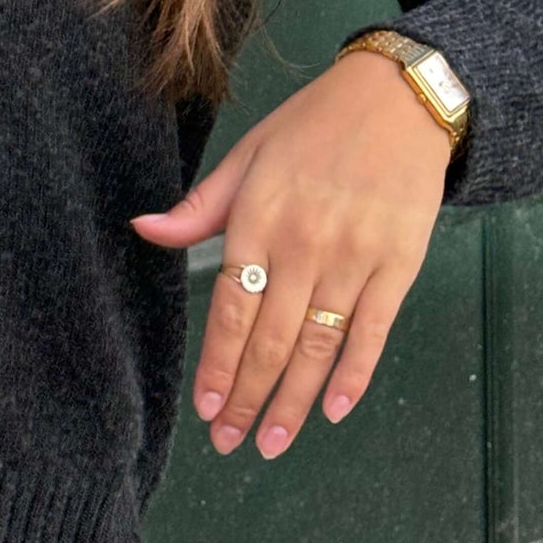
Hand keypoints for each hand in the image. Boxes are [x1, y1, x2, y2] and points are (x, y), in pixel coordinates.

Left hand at [127, 49, 452, 457]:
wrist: (397, 99)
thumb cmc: (312, 126)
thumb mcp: (246, 155)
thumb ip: (200, 206)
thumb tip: (143, 229)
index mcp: (258, 219)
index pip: (230, 309)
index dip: (217, 365)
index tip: (205, 409)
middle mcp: (304, 246)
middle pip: (270, 340)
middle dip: (247, 399)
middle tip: (231, 442)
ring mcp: (354, 258)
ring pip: (318, 346)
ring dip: (293, 402)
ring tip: (272, 442)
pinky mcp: (398, 265)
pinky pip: (372, 332)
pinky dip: (353, 376)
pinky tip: (333, 410)